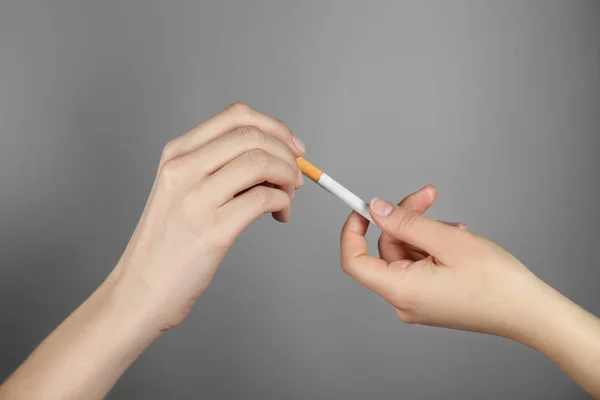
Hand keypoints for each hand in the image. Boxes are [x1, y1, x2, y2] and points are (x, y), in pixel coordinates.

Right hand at [106, 103, 305, 332]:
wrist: (140, 289)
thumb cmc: (168, 243)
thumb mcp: (181, 191)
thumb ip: (219, 168)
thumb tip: (275, 156)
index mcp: (176, 154)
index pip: (236, 115)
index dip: (274, 126)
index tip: (292, 147)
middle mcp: (182, 169)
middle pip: (252, 135)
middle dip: (287, 153)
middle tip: (296, 177)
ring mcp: (195, 198)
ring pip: (261, 161)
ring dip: (288, 177)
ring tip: (287, 198)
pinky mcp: (213, 230)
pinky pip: (264, 197)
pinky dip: (283, 201)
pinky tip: (279, 214)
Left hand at [340, 186, 599, 396]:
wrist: (529, 312)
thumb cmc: (496, 282)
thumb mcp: (447, 240)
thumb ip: (406, 222)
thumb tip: (376, 209)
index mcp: (401, 290)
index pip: (354, 261)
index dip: (353, 231)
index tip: (362, 208)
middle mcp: (403, 300)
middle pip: (386, 248)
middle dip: (404, 218)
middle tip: (428, 195)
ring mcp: (417, 302)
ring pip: (405, 254)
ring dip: (424, 231)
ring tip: (454, 225)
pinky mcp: (429, 299)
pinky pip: (418, 265)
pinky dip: (431, 247)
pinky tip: (455, 238)